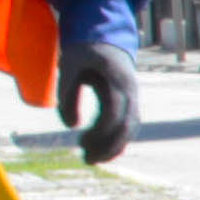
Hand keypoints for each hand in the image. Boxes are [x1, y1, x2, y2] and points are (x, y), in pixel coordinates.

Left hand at [59, 37, 139, 164]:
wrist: (107, 39)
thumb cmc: (85, 51)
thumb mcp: (69, 64)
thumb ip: (66, 93)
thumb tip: (71, 126)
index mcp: (117, 78)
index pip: (115, 110)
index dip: (101, 130)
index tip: (81, 141)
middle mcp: (130, 90)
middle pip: (128, 125)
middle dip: (110, 147)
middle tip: (87, 160)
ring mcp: (132, 98)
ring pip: (130, 129)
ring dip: (113, 148)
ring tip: (89, 159)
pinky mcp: (128, 104)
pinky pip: (127, 127)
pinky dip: (115, 141)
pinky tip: (98, 151)